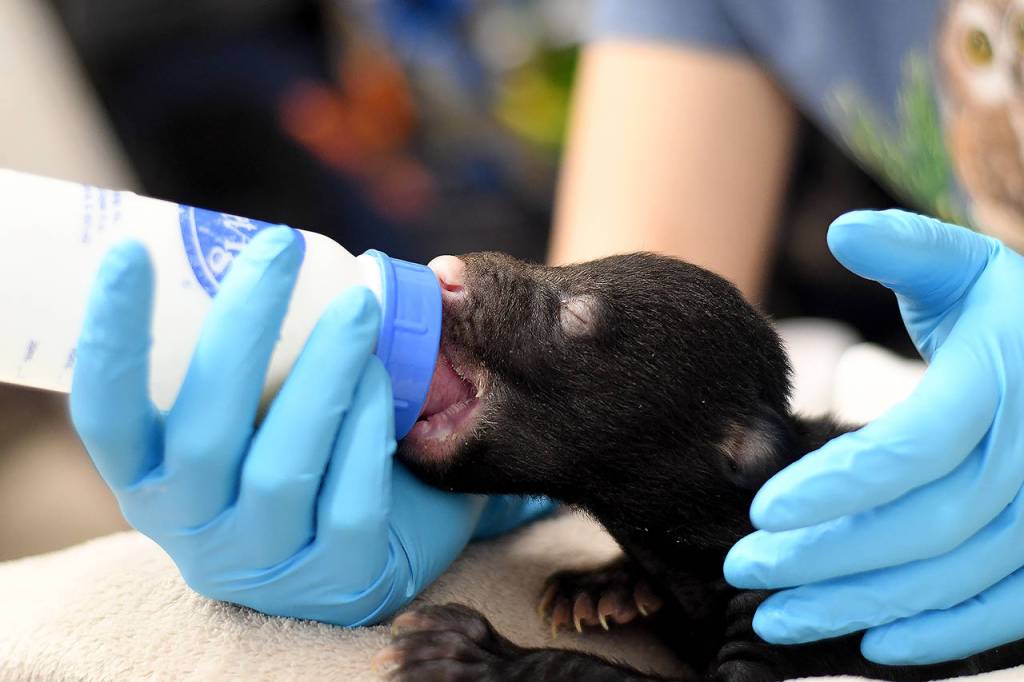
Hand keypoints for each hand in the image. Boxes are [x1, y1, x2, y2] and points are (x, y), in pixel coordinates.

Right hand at [70, 227, 546, 625]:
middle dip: (242, 329)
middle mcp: (194, 528)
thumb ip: (245, 355)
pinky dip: (365, 430)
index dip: (109, 338)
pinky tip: (381, 379)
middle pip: (204, 432)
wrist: (373, 544)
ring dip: (321, 375)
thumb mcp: (246, 414)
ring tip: (357, 309)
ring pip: (281, 469)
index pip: (105, 417)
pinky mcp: (339, 578)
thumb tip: (270, 244)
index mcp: (150, 479)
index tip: (130, 252)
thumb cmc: (296, 452)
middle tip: (281, 246)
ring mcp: (266, 561)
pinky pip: (350, 501)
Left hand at [724, 210, 1023, 664]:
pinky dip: (940, 634)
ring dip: (860, 605)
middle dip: (823, 556)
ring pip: (951, 577)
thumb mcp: (968, 268)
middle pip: (919, 526)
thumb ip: (908, 249)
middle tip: (742, 570)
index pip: (910, 449)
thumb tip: (842, 228)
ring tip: (775, 618)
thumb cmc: (1013, 313)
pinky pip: (1003, 609)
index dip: (834, 487)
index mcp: (998, 384)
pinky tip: (872, 646)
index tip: (759, 512)